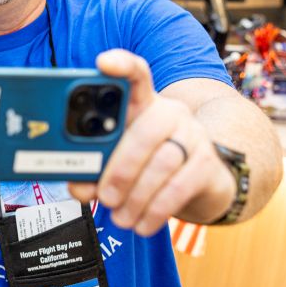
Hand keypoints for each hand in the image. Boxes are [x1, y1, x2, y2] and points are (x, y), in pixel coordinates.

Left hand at [68, 50, 233, 235]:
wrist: (198, 181)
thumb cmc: (145, 164)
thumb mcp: (116, 160)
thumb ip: (93, 168)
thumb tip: (76, 185)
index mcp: (140, 103)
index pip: (136, 73)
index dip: (121, 64)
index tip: (103, 62)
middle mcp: (170, 112)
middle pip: (145, 131)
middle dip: (120, 169)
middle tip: (105, 197)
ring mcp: (193, 135)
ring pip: (163, 163)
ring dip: (137, 197)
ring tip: (120, 217)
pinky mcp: (209, 163)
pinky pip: (181, 186)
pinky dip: (157, 209)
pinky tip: (142, 224)